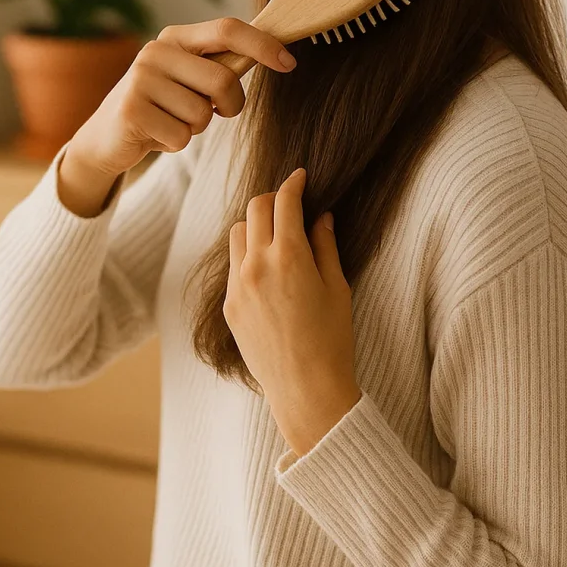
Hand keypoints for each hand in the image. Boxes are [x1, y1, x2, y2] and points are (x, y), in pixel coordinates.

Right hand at [66, 16, 297, 177]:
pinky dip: (176, 144)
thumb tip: (276, 52)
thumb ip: (222, 65)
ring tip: (172, 121)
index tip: (289, 63)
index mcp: (175, 37)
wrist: (107, 137)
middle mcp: (155, 51)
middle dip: (230, 106)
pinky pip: (181, 137)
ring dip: (197, 128)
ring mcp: (140, 80)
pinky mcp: (131, 111)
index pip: (227, 29)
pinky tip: (156, 135)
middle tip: (216, 113)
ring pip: (202, 114)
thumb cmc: (162, 106)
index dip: (263, 44)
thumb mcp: (190, 79)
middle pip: (223, 79)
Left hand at [224, 167, 361, 457]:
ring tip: (276, 235)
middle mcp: (257, 265)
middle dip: (272, 198)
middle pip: (254, 208)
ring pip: (237, 232)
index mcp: (290, 256)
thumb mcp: (337, 287)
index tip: (301, 177)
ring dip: (255, 224)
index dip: (294, 183)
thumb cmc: (332, 339)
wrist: (306, 389)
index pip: (284, 201)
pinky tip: (267, 268)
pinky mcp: (229, 306)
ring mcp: (238, 285)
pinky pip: (233, 265)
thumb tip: (320, 216)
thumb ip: (325, 245)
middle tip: (289, 203)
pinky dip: (247, 254)